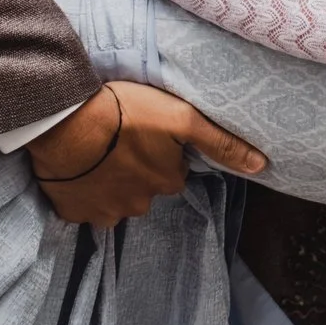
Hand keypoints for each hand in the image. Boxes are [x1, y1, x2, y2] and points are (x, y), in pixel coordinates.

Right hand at [26, 81, 266, 225]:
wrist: (63, 121)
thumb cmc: (124, 112)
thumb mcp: (181, 118)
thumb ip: (220, 142)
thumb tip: (262, 166)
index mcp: (167, 182)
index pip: (172, 171)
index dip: (160, 151)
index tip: (144, 131)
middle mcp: (139, 205)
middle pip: (144, 187)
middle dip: (136, 169)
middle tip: (119, 139)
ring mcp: (104, 212)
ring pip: (114, 199)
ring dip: (108, 181)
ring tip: (95, 152)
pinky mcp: (72, 212)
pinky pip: (82, 206)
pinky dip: (82, 191)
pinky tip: (76, 168)